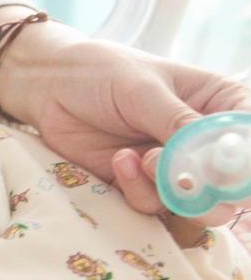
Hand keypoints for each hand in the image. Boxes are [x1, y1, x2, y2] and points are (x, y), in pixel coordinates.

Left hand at [11, 35, 250, 224]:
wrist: (49, 86)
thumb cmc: (101, 72)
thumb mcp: (143, 90)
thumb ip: (178, 124)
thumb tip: (212, 157)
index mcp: (221, 105)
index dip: (246, 164)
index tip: (225, 170)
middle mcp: (204, 142)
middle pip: (234, 189)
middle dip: (212, 191)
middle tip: (181, 177)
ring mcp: (173, 167)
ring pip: (197, 207)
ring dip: (171, 191)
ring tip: (141, 158)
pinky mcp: (139, 186)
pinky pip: (153, 206)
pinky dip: (138, 191)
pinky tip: (118, 160)